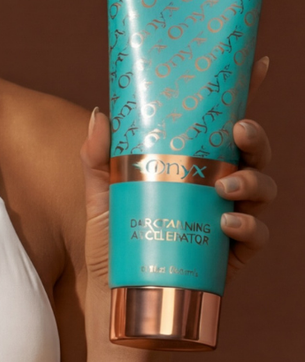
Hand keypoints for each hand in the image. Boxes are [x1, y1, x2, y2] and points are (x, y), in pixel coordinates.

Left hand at [79, 62, 276, 299]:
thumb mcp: (100, 197)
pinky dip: (249, 227)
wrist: (115, 298)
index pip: (224, 126)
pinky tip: (229, 224)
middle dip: (256, 137)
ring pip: (263, 189)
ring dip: (253, 181)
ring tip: (226, 187)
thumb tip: (103, 114)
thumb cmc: (113, 245)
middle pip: (254, 152)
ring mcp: (230, 217)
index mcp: (194, 166)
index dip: (244, 94)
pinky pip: (257, 236)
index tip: (257, 63)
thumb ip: (98, 159)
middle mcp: (218, 186)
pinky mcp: (233, 254)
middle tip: (240, 130)